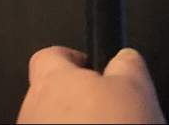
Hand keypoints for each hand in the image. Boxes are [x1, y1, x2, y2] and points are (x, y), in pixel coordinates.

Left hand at [17, 45, 165, 123]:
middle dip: (78, 103)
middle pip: (50, 96)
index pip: (51, 55)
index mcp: (53, 82)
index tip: (96, 71)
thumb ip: (126, 65)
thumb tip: (123, 59)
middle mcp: (32, 111)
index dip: (75, 60)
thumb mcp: (136, 89)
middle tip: (110, 113)